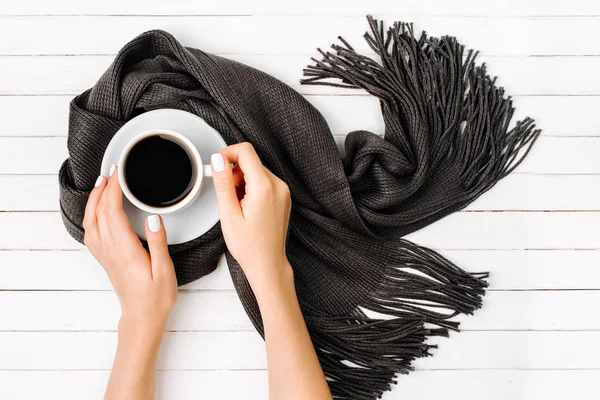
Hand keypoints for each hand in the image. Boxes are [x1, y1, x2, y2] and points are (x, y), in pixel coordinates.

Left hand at [83, 166, 177, 333]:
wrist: (142, 318)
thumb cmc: (156, 297)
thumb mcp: (164, 270)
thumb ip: (157, 242)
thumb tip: (152, 217)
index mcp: (125, 250)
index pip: (113, 211)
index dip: (114, 189)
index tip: (120, 173)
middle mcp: (110, 250)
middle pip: (99, 212)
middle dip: (104, 188)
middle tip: (113, 171)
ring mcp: (105, 255)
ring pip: (91, 221)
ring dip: (94, 200)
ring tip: (102, 184)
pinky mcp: (106, 259)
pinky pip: (91, 232)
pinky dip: (91, 215)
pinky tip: (97, 210)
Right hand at [210, 143, 292, 297]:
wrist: (268, 264)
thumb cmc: (250, 246)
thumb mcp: (228, 214)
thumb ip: (223, 183)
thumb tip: (218, 160)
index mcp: (265, 187)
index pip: (246, 151)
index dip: (227, 154)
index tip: (217, 166)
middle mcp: (278, 186)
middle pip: (251, 161)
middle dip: (234, 173)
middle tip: (228, 197)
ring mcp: (283, 191)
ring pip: (256, 171)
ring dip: (242, 182)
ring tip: (238, 206)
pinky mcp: (283, 196)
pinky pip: (264, 181)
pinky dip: (252, 188)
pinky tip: (247, 207)